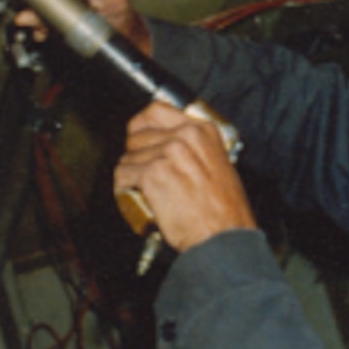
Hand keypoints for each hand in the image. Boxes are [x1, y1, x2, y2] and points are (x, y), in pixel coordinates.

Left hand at [114, 102, 255, 253]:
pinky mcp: (152, 174)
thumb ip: (194, 148)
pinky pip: (123, 175)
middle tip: (147, 176)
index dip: (141, 127)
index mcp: (202, 131)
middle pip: (136, 137)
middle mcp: (184, 137)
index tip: (138, 138)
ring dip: (132, 176)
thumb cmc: (225, 212)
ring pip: (128, 158)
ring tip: (149, 192)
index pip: (155, 111)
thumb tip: (166, 143)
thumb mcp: (219, 165)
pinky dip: (125, 189)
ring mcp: (167, 153)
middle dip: (136, 158)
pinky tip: (140, 198)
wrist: (223, 237)